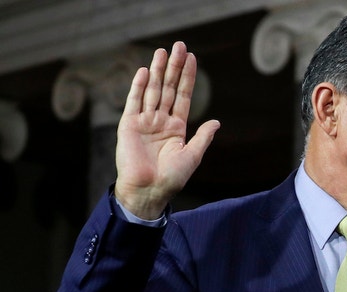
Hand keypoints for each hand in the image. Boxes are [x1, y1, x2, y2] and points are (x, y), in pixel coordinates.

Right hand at [115, 41, 219, 218]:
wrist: (148, 190)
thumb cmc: (171, 178)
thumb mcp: (192, 156)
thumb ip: (202, 137)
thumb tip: (217, 122)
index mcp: (176, 128)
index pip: (182, 96)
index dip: (187, 78)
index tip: (192, 59)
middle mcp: (160, 121)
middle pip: (167, 88)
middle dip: (173, 67)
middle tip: (178, 46)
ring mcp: (144, 121)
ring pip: (152, 91)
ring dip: (157, 71)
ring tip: (162, 51)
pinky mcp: (129, 125)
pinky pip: (133, 102)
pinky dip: (138, 86)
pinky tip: (143, 71)